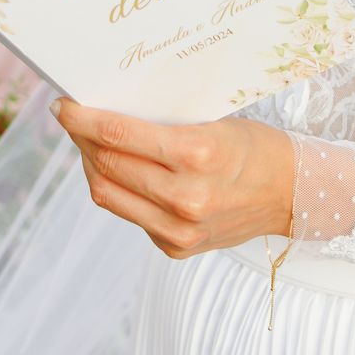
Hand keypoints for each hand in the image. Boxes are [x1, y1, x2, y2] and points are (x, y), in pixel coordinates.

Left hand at [53, 100, 294, 258]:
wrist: (292, 193)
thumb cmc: (253, 146)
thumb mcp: (212, 122)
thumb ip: (163, 125)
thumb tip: (108, 112)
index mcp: (196, 153)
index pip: (118, 136)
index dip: (82, 119)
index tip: (62, 105)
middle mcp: (185, 196)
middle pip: (106, 164)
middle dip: (81, 139)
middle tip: (73, 120)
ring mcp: (180, 229)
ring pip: (109, 194)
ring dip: (92, 166)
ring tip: (89, 145)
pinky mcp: (177, 248)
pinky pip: (132, 215)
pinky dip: (120, 190)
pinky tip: (123, 172)